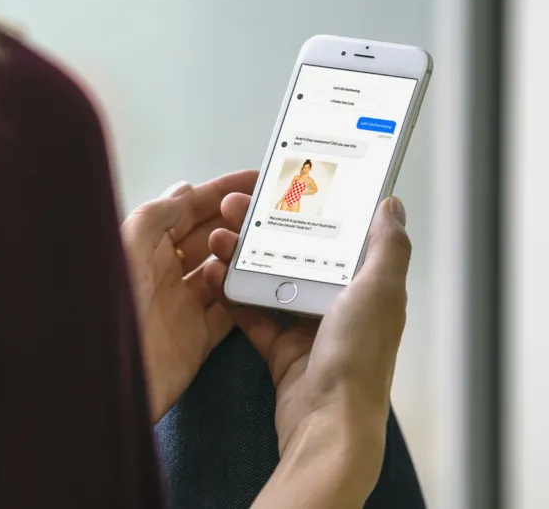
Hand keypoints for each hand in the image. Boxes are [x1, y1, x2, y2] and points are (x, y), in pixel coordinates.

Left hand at [121, 170, 256, 421]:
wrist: (101, 378)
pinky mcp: (196, 339)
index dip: (221, 192)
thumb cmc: (107, 305)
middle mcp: (163, 271)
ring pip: (223, 272)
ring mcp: (182, 305)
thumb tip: (184, 189)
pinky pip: (230, 313)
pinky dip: (247, 298)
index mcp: (144, 245)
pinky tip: (268, 282)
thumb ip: (157, 215)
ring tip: (277, 242)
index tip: (256, 179)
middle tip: (276, 211)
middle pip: (209, 237)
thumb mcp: (127, 245)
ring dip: (247, 257)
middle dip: (239, 221)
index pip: (188, 209)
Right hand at [204, 195, 410, 506]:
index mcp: (367, 288)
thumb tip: (392, 206)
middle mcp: (340, 306)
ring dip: (244, 256)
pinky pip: (253, 315)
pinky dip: (235, 296)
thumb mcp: (380, 292)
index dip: (313, 209)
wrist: (326, 424)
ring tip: (220, 238)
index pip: (339, 236)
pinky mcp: (281, 350)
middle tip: (237, 207)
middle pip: (298, 254)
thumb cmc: (358, 362)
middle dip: (266, 228)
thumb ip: (387, 246)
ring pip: (271, 280)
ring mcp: (309, 328)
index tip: (285, 186)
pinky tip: (218, 275)